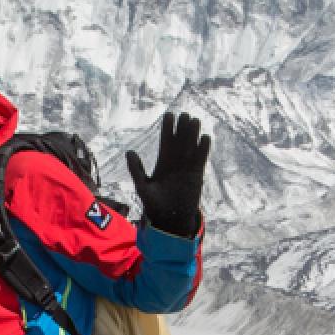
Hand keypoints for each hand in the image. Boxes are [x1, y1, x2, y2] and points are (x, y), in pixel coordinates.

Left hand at [125, 111, 209, 236]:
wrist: (171, 219)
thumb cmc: (154, 205)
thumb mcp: (143, 187)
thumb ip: (137, 170)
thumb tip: (129, 152)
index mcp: (162, 161)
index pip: (166, 140)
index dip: (168, 127)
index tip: (169, 115)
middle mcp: (175, 161)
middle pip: (180, 139)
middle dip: (182, 126)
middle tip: (184, 115)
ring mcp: (187, 166)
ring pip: (191, 145)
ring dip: (193, 133)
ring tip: (194, 121)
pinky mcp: (197, 173)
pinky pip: (201, 157)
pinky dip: (203, 148)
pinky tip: (204, 138)